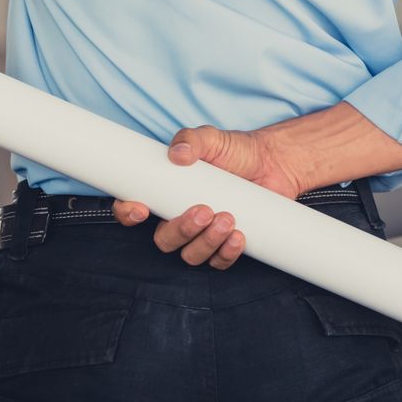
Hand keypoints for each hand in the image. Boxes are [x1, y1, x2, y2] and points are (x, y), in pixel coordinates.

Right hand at [111, 124, 300, 269]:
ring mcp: (203, 234)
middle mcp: (180, 218)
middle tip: (204, 210)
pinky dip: (226, 254)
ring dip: (206, 242)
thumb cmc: (235, 150)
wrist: (273, 162)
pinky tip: (239, 237)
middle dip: (181, 230)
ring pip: (191, 255)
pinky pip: (218, 262)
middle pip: (164, 240)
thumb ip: (191, 139)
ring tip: (228, 218)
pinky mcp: (226, 245)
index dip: (128, 214)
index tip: (141, 210)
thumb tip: (177, 154)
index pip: (134, 210)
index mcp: (166, 194)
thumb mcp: (212, 138)